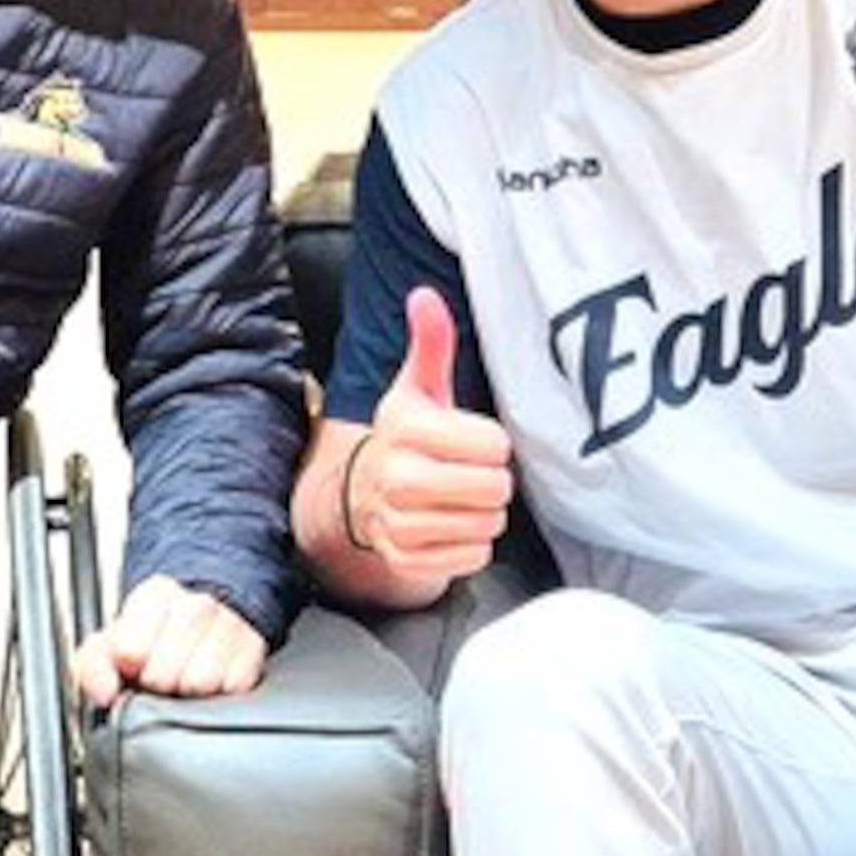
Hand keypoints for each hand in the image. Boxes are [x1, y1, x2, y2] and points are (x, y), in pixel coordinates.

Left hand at [72, 573, 267, 708]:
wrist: (207, 618)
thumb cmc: (154, 636)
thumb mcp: (110, 643)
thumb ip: (92, 667)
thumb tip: (103, 692)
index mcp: (154, 595)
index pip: (131, 650)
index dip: (129, 667)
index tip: (134, 664)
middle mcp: (195, 604)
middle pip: (164, 674)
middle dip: (157, 683)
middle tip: (159, 675)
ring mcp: (229, 625)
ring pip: (200, 683)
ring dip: (188, 691)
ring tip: (184, 678)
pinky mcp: (254, 651)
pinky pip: (232, 690)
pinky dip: (218, 694)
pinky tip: (210, 680)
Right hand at [348, 287, 512, 584]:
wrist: (362, 496)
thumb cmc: (407, 438)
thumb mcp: (418, 388)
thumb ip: (430, 343)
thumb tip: (424, 296)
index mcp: (404, 428)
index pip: (494, 445)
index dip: (493, 444)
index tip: (474, 442)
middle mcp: (395, 477)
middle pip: (494, 488)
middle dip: (493, 482)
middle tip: (472, 474)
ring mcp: (397, 523)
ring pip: (485, 525)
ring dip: (483, 515)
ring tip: (460, 500)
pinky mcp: (406, 559)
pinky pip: (471, 558)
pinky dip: (470, 546)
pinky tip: (450, 526)